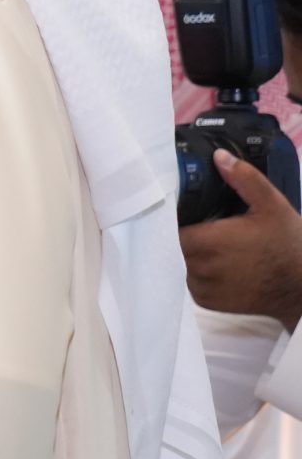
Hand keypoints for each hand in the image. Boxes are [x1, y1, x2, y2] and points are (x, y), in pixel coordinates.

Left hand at [181, 149, 301, 332]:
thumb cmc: (287, 244)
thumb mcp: (272, 205)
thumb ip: (245, 179)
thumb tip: (219, 156)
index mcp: (208, 241)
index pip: (170, 226)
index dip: (175, 217)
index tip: (185, 210)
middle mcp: (199, 267)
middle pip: (172, 243)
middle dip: (182, 233)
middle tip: (199, 223)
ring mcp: (201, 288)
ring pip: (178, 263)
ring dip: (187, 253)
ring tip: (208, 242)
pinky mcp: (207, 302)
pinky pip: (189, 281)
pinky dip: (196, 272)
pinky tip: (213, 261)